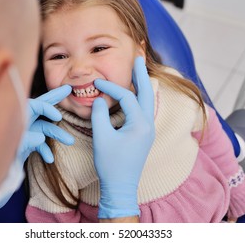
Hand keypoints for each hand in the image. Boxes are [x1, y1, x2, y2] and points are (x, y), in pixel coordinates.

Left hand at [20, 85, 74, 162]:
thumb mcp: (11, 145)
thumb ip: (26, 140)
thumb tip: (41, 138)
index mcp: (17, 114)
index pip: (36, 105)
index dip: (48, 109)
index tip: (57, 117)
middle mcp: (23, 120)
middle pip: (42, 106)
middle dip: (55, 98)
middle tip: (67, 89)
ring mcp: (27, 130)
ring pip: (46, 128)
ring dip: (58, 135)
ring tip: (70, 141)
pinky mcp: (28, 142)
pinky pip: (40, 144)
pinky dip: (46, 150)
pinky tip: (50, 159)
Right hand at [91, 56, 154, 218]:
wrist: (121, 186)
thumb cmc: (110, 164)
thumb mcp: (101, 137)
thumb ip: (99, 115)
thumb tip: (100, 99)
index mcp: (140, 124)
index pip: (126, 97)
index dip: (111, 87)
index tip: (97, 82)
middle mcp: (148, 125)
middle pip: (147, 93)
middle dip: (141, 75)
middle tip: (138, 58)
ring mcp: (148, 130)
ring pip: (147, 102)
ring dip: (142, 86)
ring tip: (139, 71)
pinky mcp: (144, 135)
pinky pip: (144, 110)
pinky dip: (139, 98)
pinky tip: (135, 94)